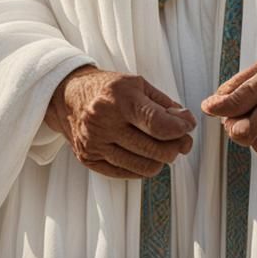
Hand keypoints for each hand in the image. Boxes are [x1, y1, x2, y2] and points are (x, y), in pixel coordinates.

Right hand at [46, 65, 195, 179]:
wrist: (68, 96)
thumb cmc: (108, 88)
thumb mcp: (137, 84)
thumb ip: (163, 103)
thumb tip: (185, 121)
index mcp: (120, 99)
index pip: (157, 124)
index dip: (180, 129)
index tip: (188, 127)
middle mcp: (105, 122)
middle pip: (154, 149)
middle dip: (176, 147)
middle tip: (183, 141)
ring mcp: (95, 144)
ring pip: (143, 167)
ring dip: (161, 159)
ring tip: (165, 148)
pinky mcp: (89, 159)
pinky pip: (126, 173)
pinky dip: (142, 166)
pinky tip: (145, 154)